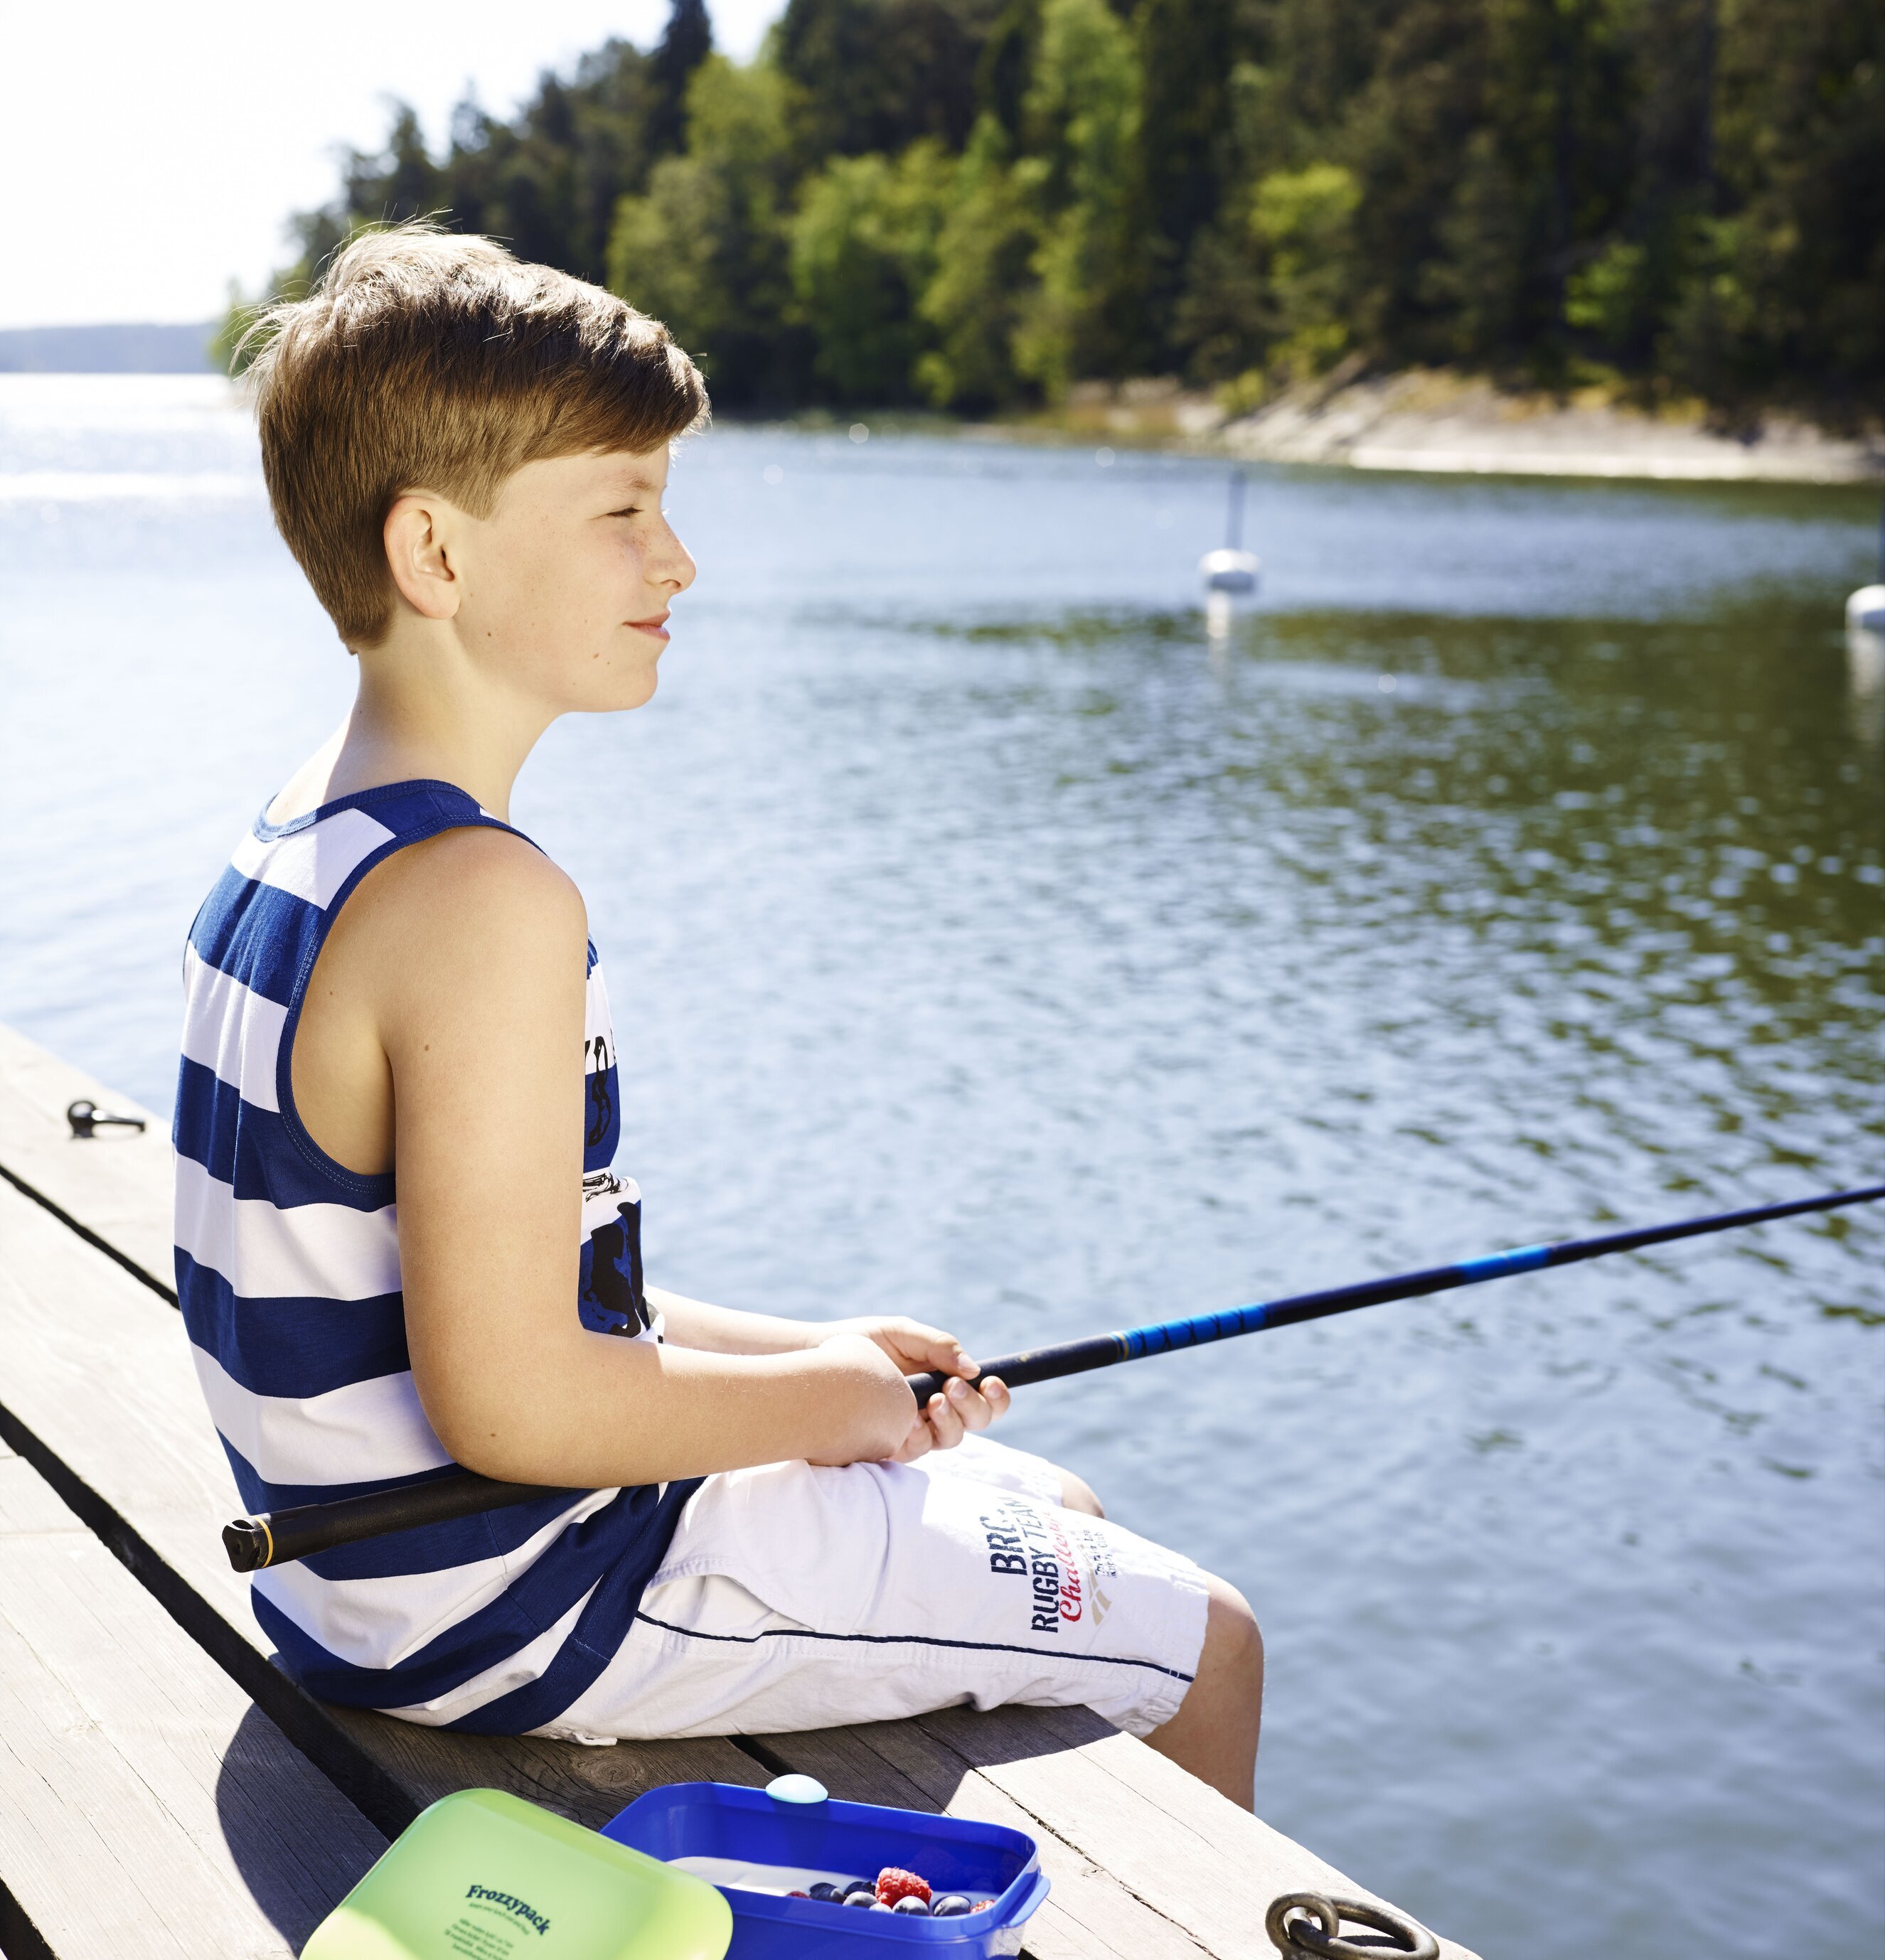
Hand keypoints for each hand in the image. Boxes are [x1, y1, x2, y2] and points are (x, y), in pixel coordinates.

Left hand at [815, 1316, 1009, 1463]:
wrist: (818, 1356)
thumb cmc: (863, 1342)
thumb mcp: (903, 1334)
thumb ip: (940, 1346)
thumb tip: (974, 1369)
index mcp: (945, 1381)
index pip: (984, 1398)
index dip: (997, 1396)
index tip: (991, 1382)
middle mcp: (935, 1409)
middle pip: (975, 1422)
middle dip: (973, 1407)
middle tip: (953, 1388)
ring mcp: (914, 1428)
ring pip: (950, 1439)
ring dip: (950, 1422)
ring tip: (934, 1400)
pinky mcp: (890, 1444)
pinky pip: (915, 1450)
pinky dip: (917, 1436)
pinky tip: (909, 1420)